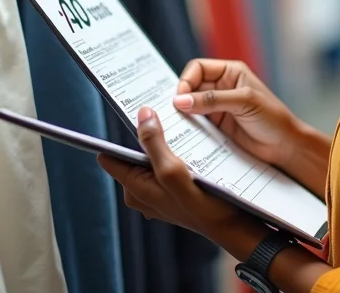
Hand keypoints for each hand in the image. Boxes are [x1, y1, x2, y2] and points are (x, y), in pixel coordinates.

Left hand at [97, 107, 240, 236]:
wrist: (229, 225)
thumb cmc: (202, 206)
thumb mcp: (173, 171)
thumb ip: (154, 143)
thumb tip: (142, 115)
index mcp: (133, 188)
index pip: (110, 157)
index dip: (115, 136)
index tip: (128, 117)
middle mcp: (140, 191)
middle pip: (133, 152)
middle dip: (146, 137)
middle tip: (163, 120)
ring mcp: (156, 191)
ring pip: (152, 156)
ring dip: (164, 143)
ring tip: (179, 134)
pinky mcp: (171, 189)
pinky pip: (166, 164)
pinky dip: (174, 153)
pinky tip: (189, 148)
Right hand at [173, 59, 304, 168]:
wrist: (286, 146)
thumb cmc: (273, 118)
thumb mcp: (243, 102)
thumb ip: (212, 100)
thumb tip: (181, 100)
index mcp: (230, 72)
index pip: (198, 68)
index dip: (186, 80)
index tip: (181, 98)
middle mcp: (222, 87)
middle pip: (191, 87)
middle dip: (182, 98)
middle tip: (174, 112)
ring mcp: (218, 107)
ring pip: (191, 106)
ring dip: (184, 114)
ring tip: (177, 124)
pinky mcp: (217, 126)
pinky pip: (197, 123)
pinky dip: (190, 127)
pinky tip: (186, 134)